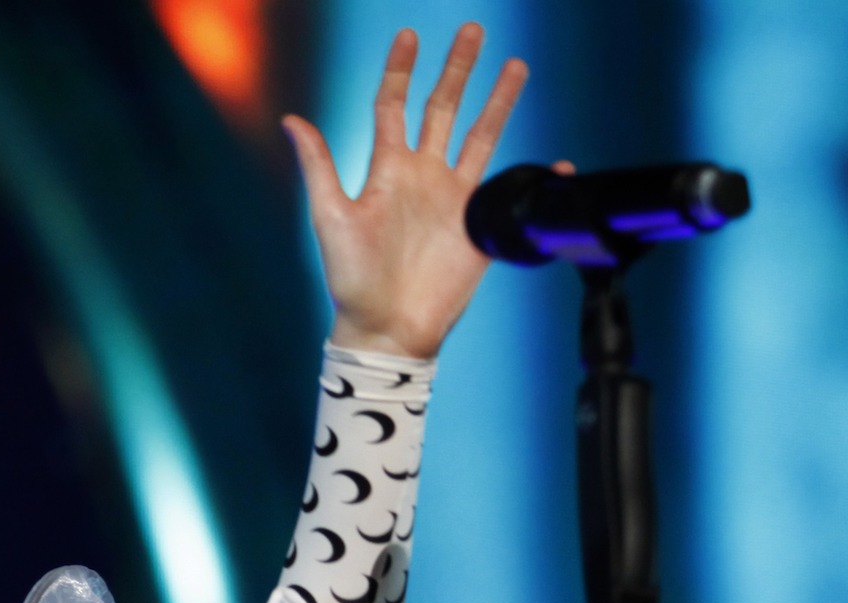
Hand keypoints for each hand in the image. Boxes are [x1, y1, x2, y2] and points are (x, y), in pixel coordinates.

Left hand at [283, 24, 542, 359]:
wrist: (388, 327)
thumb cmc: (352, 280)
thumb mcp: (330, 218)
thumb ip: (319, 166)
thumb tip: (290, 120)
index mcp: (387, 170)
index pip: (394, 106)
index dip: (400, 71)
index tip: (408, 35)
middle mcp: (422, 176)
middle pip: (443, 108)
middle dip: (457, 69)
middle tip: (471, 29)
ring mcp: (453, 197)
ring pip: (480, 135)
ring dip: (498, 101)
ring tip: (515, 65)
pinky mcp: (479, 224)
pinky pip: (511, 190)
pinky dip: (536, 176)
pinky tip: (557, 163)